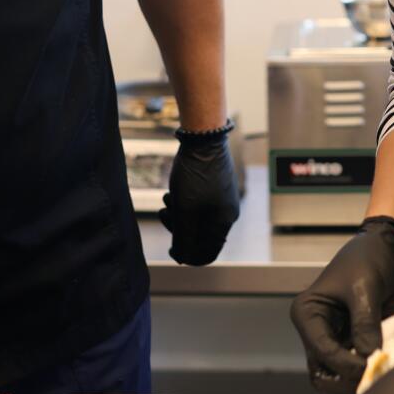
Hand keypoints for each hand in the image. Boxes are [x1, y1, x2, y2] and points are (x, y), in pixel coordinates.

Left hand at [160, 130, 239, 264]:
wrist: (203, 136)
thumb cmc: (195, 173)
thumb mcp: (185, 210)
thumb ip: (184, 237)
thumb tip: (183, 258)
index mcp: (224, 221)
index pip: (208, 253)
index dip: (188, 255)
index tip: (171, 247)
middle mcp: (227, 211)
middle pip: (201, 236)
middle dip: (180, 230)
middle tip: (165, 216)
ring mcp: (222, 197)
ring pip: (197, 218)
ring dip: (179, 215)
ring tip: (167, 200)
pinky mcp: (215, 185)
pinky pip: (199, 203)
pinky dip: (184, 202)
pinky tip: (173, 191)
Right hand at [288, 216, 393, 393]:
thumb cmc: (371, 258)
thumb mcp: (365, 288)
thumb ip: (365, 325)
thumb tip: (370, 357)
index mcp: (308, 313)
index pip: (321, 351)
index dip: (345, 364)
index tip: (371, 364)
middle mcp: (318, 330)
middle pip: (323, 371)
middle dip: (346, 378)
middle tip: (373, 373)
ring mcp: (338, 338)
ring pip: (339, 375)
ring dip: (359, 378)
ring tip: (381, 369)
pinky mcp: (358, 342)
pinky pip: (359, 366)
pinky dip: (371, 369)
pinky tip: (388, 363)